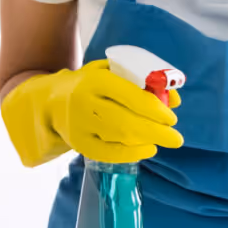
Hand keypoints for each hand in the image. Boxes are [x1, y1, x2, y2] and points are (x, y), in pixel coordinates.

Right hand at [1, 60, 184, 166]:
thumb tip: (174, 99)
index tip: (172, 117)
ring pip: (119, 137)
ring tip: (163, 140)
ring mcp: (80, 125)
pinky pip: (108, 153)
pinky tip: (147, 149)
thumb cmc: (92, 84)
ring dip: (147, 141)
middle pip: (127, 121)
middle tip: (176, 138)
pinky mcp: (78, 143)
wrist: (51, 100)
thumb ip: (143, 82)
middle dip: (157, 132)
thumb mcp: (112, 73)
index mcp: (96, 80)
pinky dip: (131, 154)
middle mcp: (85, 103)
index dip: (156, 109)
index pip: (131, 96)